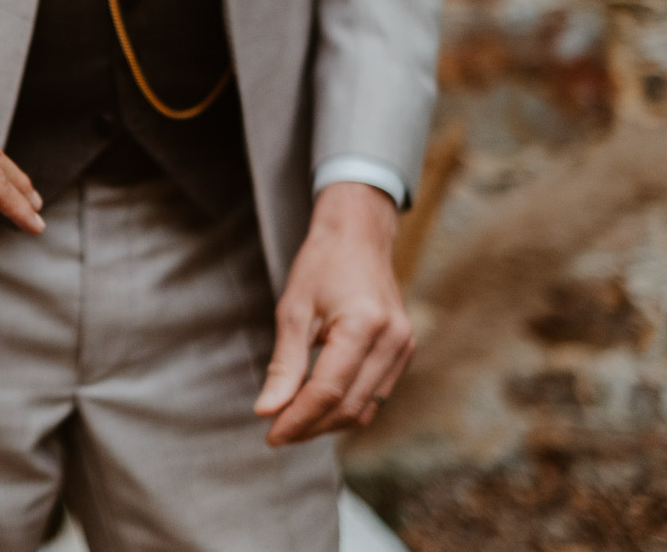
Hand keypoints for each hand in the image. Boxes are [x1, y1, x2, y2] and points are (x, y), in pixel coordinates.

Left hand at [253, 182, 413, 445]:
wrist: (358, 237)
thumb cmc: (321, 266)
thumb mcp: (293, 310)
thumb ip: (284, 364)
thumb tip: (267, 410)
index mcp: (364, 325)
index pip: (328, 390)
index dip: (297, 418)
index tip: (270, 433)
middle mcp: (393, 341)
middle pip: (349, 406)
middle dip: (310, 426)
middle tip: (276, 432)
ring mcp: (404, 348)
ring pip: (366, 408)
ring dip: (328, 422)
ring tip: (292, 422)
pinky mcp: (404, 352)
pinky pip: (375, 394)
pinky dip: (346, 406)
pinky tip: (317, 405)